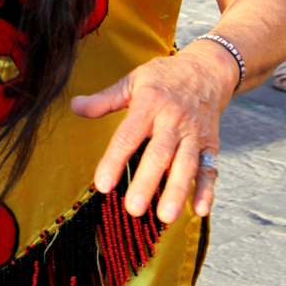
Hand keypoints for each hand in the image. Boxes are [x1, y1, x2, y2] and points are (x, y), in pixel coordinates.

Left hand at [71, 48, 232, 223]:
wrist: (207, 68)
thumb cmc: (164, 77)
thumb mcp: (133, 80)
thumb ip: (105, 99)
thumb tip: (74, 106)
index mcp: (150, 103)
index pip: (129, 134)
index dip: (115, 160)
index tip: (102, 184)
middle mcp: (173, 119)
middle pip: (159, 153)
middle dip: (147, 182)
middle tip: (133, 209)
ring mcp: (194, 133)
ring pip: (186, 164)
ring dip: (177, 191)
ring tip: (166, 217)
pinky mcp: (210, 143)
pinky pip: (210, 168)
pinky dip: (207, 190)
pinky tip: (200, 211)